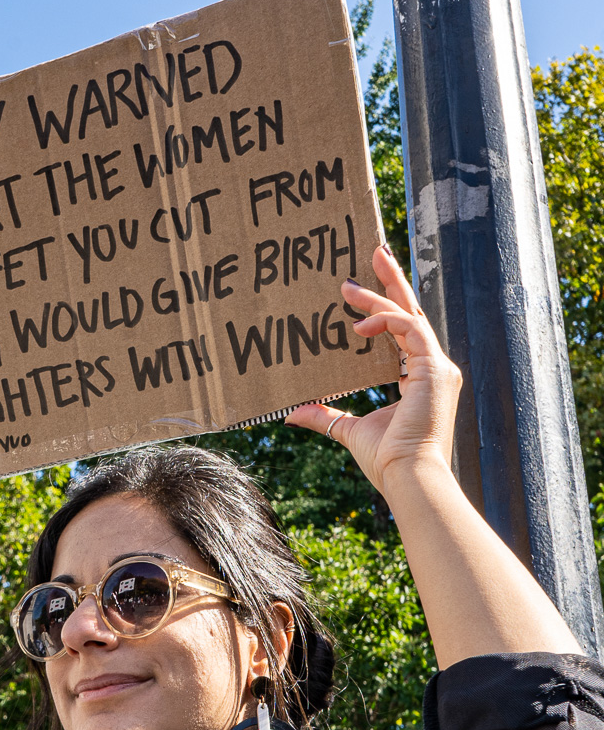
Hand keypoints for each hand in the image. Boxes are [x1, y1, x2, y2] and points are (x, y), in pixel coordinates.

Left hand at [286, 246, 461, 500]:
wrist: (409, 477)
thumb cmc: (387, 461)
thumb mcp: (348, 430)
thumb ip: (324, 416)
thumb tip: (291, 411)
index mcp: (419, 378)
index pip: (404, 332)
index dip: (387, 306)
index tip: (363, 288)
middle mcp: (433, 369)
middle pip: (413, 312)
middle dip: (393, 280)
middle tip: (374, 251)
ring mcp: (438, 368)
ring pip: (410, 315)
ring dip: (380, 295)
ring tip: (347, 287)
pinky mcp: (436, 370)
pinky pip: (410, 329)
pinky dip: (385, 320)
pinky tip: (357, 324)